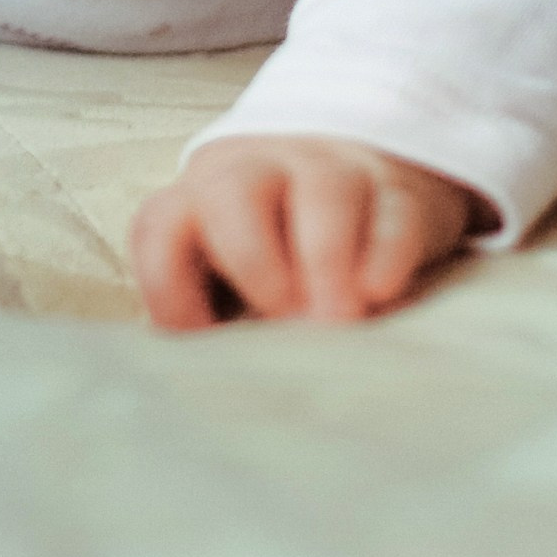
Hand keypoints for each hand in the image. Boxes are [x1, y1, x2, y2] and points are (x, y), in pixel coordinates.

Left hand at [130, 134, 478, 329]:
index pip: (159, 226)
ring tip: (337, 324)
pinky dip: (386, 252)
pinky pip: (393, 210)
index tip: (201, 345)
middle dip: (251, 256)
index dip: (167, 289)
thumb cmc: (277, 255)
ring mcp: (332, 174)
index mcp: (203, 199)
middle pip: (234, 189)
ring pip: (324, 191)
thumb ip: (218, 321)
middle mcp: (261, 174)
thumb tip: (207, 382)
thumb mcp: (233, 282)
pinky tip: (380, 294)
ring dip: (326, 257)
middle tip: (280, 318)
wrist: (361, 187)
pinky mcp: (397, 191)